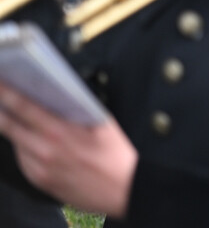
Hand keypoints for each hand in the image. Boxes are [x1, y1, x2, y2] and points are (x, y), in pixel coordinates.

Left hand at [0, 82, 134, 216]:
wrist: (121, 188)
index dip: (6, 93)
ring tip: (19, 119)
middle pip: (9, 125)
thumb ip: (77, 109)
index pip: (24, 107)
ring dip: (15, 129)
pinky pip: (24, 159)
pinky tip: (37, 143)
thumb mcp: (101, 123)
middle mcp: (45, 149)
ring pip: (15, 142)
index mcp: (61, 130)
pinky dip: (26, 148)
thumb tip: (57, 94)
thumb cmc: (114, 153)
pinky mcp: (38, 181)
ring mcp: (39, 167)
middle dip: (1, 111)